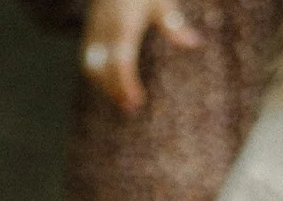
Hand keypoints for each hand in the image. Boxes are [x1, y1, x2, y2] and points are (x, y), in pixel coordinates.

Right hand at [80, 0, 201, 113]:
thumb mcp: (160, 3)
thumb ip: (174, 26)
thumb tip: (194, 43)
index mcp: (125, 27)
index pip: (122, 64)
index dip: (127, 85)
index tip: (137, 101)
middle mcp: (105, 34)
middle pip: (105, 72)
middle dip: (116, 91)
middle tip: (130, 107)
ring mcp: (93, 34)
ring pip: (93, 69)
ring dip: (105, 86)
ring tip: (122, 98)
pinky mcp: (88, 35)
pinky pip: (89, 62)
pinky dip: (99, 76)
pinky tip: (111, 83)